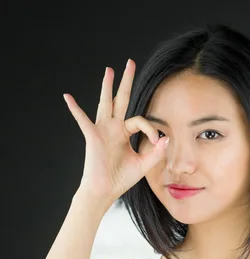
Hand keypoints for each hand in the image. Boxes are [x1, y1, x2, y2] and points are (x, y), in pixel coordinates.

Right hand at [63, 59, 169, 211]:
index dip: (151, 129)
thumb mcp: (143, 165)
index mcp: (124, 134)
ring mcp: (102, 130)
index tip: (157, 142)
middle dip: (126, 82)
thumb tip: (166, 138)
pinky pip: (83, 120)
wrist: (105, 190)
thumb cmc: (121, 179)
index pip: (140, 121)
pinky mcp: (93, 136)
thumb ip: (156, 152)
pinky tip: (67, 97)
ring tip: (109, 70)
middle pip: (121, 100)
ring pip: (105, 103)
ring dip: (107, 86)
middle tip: (130, 62)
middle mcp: (113, 128)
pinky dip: (75, 109)